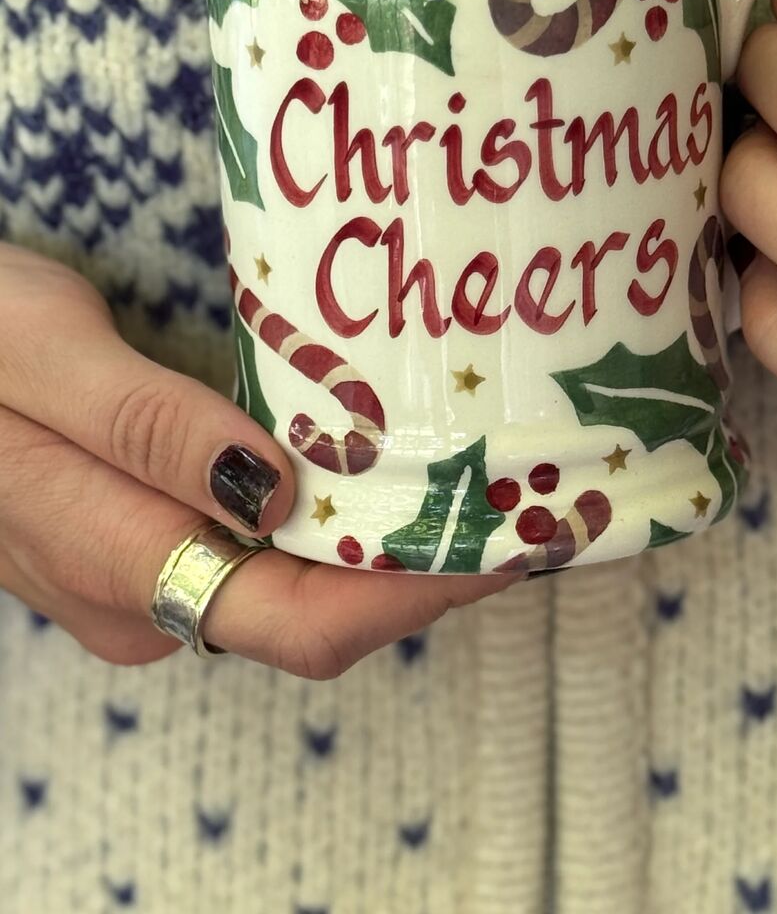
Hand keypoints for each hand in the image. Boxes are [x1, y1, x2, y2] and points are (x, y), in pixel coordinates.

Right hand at [0, 245, 515, 674]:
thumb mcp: (39, 355)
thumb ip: (145, 427)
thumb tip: (277, 489)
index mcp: (118, 562)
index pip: (304, 620)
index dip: (421, 592)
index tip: (514, 530)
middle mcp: (144, 595)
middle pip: (318, 609)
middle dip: (429, 565)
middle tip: (529, 485)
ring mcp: (146, 568)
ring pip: (298, 578)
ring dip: (393, 536)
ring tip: (483, 464)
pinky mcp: (150, 530)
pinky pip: (269, 544)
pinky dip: (342, 513)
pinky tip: (391, 456)